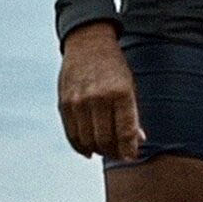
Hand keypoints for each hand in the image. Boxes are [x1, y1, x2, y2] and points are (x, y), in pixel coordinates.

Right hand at [57, 22, 142, 160]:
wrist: (88, 44)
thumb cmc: (114, 68)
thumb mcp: (130, 86)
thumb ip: (133, 114)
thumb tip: (138, 141)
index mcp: (120, 93)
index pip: (125, 131)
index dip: (129, 149)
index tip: (132, 156)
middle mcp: (98, 98)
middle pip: (105, 139)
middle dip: (115, 152)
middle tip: (120, 155)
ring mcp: (78, 102)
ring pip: (87, 140)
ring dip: (98, 151)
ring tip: (107, 151)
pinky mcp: (64, 104)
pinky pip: (71, 134)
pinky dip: (80, 147)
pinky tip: (89, 151)